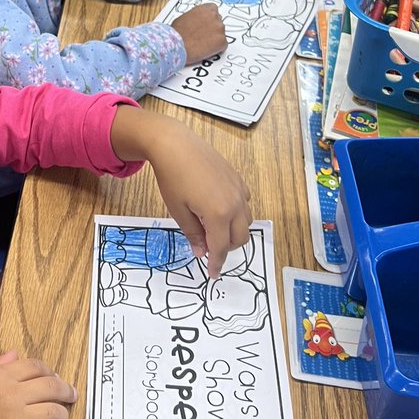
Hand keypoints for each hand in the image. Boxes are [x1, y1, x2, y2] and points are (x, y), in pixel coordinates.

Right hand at [0, 352, 76, 418]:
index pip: (37, 367)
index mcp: (0, 377)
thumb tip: (15, 355)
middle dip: (66, 392)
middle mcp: (10, 395)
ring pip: (54, 414)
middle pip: (52, 387)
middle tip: (70, 397)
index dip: (51, 372)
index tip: (55, 379)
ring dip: (62, 416)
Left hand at [149, 122, 252, 279]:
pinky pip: (245, 204)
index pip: (220, 248)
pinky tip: (219, 210)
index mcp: (218, 214)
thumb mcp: (178, 210)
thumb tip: (201, 252)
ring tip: (212, 228)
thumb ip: (193, 234)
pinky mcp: (238, 179)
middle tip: (208, 248)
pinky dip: (237, 213)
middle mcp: (235, 203)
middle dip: (226, 248)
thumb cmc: (172, 176)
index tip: (212, 273)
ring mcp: (239, 190)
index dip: (216, 263)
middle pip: (240, 238)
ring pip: (246, 222)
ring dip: (233, 232)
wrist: (174, 144)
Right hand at [170, 3, 227, 64]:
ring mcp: (220, 29)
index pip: (213, 10)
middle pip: (218, 22)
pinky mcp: (222, 42)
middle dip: (212, 29)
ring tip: (201, 44)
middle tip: (203, 36)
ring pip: (220, 34)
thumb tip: (197, 21)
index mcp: (205, 9)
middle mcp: (215, 17)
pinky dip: (216, 49)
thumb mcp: (184, 17)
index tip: (205, 24)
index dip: (209, 19)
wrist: (176, 45)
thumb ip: (195, 17)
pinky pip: (222, 45)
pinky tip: (205, 50)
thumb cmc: (176, 33)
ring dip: (214, 38)